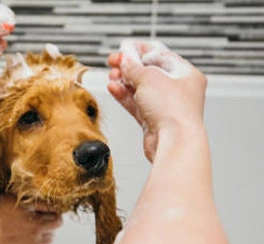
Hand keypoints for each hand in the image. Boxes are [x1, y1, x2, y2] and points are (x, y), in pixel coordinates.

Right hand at [0, 195, 61, 243]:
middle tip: (34, 219)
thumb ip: (35, 203)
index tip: (46, 211)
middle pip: (51, 236)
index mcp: (37, 225)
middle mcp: (35, 243)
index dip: (53, 213)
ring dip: (37, 239)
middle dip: (47, 227)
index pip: (58, 221)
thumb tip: (49, 205)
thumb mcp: (14, 199)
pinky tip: (14, 240)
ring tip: (23, 230)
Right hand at [107, 40, 207, 161]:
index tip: (125, 48)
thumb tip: (125, 59)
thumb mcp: (150, 78)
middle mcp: (178, 90)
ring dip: (124, 81)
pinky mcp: (153, 120)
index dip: (140, 50)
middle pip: (149, 72)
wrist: (174, 141)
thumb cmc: (174, 111)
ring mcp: (165, 106)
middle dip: (129, 67)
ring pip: (141, 89)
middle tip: (114, 61)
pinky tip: (113, 88)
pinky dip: (124, 96)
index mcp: (186, 74)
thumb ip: (133, 67)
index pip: (160, 55)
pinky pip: (136, 104)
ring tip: (111, 75)